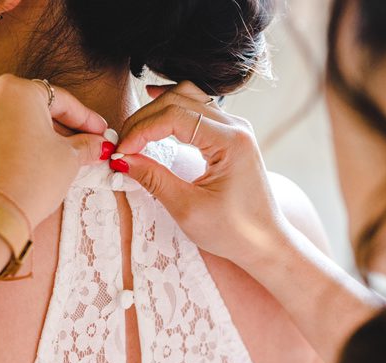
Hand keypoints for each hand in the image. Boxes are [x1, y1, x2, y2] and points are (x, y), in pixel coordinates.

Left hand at [0, 76, 109, 223]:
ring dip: (15, 121)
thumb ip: (85, 144)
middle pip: (28, 103)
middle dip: (53, 122)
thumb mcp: (68, 158)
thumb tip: (96, 143)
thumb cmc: (31, 181)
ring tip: (36, 142)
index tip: (98, 132)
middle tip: (76, 142)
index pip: (60, 100)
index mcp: (18, 89)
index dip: (84, 118)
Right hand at [115, 81, 298, 268]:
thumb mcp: (187, 208)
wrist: (265, 242)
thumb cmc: (232, 231)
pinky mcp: (230, 135)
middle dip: (143, 120)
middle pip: (178, 101)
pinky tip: (154, 101)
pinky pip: (198, 106)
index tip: (120, 152)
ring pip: (187, 97)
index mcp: (230, 141)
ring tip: (133, 133)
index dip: (141, 131)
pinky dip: (172, 105)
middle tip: (121, 146)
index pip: (173, 116)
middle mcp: (235, 127)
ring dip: (156, 111)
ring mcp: (235, 128)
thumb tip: (120, 159)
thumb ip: (153, 178)